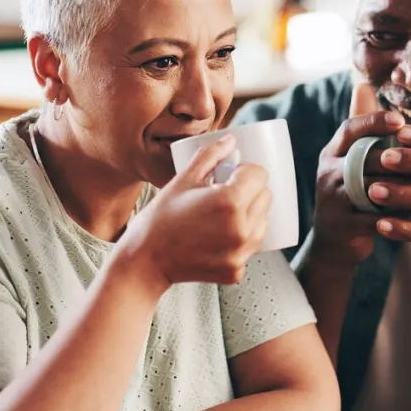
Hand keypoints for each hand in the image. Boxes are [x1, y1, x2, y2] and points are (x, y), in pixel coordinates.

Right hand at [119, 135, 271, 287]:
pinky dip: (241, 238)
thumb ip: (210, 156)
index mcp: (229, 201)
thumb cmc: (159, 220)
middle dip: (250, 190)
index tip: (231, 174)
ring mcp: (240, 253)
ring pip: (263, 222)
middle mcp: (241, 229)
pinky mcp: (236, 270)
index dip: (246, 170)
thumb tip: (230, 140)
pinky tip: (219, 235)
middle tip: (225, 192)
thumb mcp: (183, 180)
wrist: (145, 261)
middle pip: (265, 197)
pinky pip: (251, 246)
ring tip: (223, 214)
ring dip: (250, 213)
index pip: (260, 175)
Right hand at [310, 82, 405, 266]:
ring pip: (372, 189)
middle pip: (363, 158)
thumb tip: (362, 84)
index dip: (373, 121)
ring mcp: (333, 200)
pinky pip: (375, 219)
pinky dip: (399, 216)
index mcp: (332, 152)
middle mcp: (328, 172)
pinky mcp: (343, 226)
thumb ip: (360, 125)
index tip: (400, 119)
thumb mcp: (348, 157)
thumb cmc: (350, 191)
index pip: (350, 128)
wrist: (333, 242)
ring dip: (404, 186)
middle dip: (397, 157)